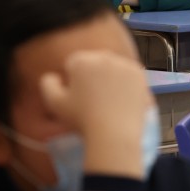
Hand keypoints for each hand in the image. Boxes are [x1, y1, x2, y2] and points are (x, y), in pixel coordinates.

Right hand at [39, 50, 152, 178]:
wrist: (115, 133)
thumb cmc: (82, 119)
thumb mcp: (54, 103)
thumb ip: (48, 83)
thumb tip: (54, 76)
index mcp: (82, 60)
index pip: (74, 62)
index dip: (73, 79)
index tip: (77, 94)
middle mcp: (105, 57)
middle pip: (94, 61)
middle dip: (92, 74)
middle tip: (93, 97)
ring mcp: (126, 65)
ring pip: (112, 67)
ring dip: (109, 77)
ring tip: (107, 99)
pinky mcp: (141, 75)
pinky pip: (128, 74)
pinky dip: (125, 83)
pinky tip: (120, 98)